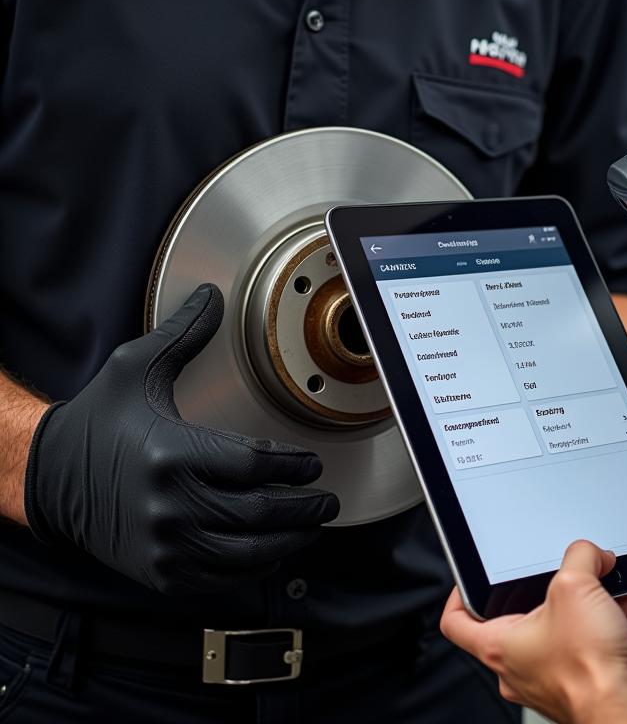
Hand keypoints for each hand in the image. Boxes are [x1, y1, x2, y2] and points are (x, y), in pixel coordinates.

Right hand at [23, 284, 339, 594]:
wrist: (50, 477)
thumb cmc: (99, 419)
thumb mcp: (136, 367)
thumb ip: (184, 333)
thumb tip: (212, 295)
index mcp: (172, 452)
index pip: (256, 465)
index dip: (294, 466)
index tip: (313, 464)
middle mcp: (170, 504)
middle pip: (260, 513)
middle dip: (305, 508)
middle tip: (327, 501)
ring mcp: (165, 545)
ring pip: (246, 553)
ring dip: (289, 541)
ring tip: (311, 528)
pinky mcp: (159, 572)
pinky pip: (219, 580)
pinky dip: (253, 569)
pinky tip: (271, 553)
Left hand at [441, 540, 626, 723]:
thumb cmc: (587, 672)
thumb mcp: (574, 586)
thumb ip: (580, 555)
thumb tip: (593, 553)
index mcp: (503, 642)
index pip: (460, 619)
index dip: (462, 592)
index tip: (474, 572)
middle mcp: (531, 659)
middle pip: (547, 607)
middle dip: (579, 581)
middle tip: (593, 561)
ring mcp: (570, 668)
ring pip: (598, 617)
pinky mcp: (607, 674)